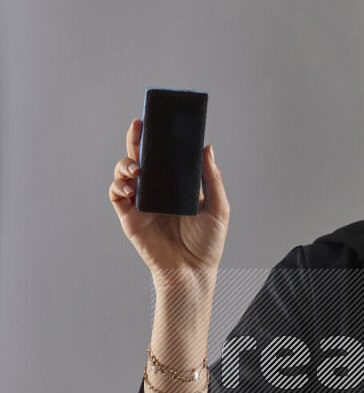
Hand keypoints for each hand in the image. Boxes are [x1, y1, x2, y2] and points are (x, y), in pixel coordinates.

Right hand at [108, 118, 230, 288]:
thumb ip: (212, 179)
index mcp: (177, 186)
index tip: (158, 120)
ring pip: (125, 173)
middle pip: (141, 158)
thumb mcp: (218, 209)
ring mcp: (142, 203)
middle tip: (138, 125)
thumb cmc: (207, 245)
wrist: (192, 272)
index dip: (159, 138)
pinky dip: (119, 185)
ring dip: (126, 163)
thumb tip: (207, 148)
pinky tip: (131, 186)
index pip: (165, 157)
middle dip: (136, 139)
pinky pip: (117, 194)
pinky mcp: (130, 217)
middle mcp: (157, 191)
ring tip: (136, 167)